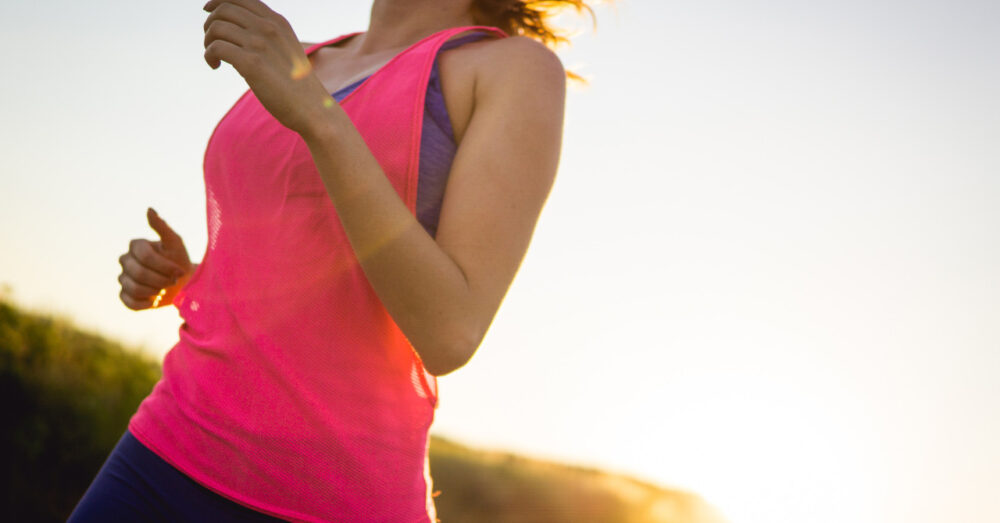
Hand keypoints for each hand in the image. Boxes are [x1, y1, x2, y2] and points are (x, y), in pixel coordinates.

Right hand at [117, 208, 192, 309]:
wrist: (183, 282)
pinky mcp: (125, 295)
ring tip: (165, 288)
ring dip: (155, 291)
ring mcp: (123, 278)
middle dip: (161, 279)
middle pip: (137, 273)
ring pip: (133, 288)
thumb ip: (162, 227)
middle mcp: (125, 260)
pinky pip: (128, 302)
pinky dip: (145, 303)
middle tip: (173, 281)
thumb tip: (149, 209)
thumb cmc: (179, 260)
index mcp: (136, 245)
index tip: (180, 271)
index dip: (164, 266)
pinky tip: (155, 300)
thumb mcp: (175, 243)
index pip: (144, 256)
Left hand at [202, 0, 331, 133]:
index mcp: (277, 22)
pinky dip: (209, 56)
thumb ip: (267, 35)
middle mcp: (269, 28)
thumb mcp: (286, 48)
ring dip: (208, 41)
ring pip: (217, 27)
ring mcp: (261, 44)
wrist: (312, 108)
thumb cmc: (297, 84)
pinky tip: (216, 66)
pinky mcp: (252, 63)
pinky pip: (216, 47)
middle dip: (210, 24)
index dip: (218, 1)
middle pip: (223, 9)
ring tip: (215, 57)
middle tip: (212, 42)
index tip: (208, 11)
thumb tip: (237, 30)